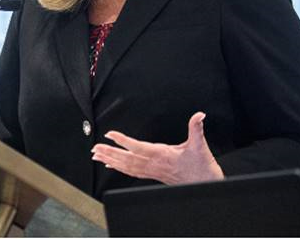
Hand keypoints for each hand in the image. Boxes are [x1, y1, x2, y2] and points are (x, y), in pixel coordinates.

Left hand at [91, 112, 223, 184]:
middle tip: (95, 148)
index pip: (138, 147)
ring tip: (96, 155)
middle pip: (127, 158)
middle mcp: (154, 164)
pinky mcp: (152, 175)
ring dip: (111, 160)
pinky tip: (110, 165)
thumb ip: (196, 128)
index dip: (123, 141)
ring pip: (127, 166)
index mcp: (162, 154)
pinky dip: (119, 168)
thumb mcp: (200, 145)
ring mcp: (152, 171)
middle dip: (110, 153)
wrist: (205, 184)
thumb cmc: (201, 167)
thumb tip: (199, 115)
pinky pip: (132, 172)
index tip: (110, 134)